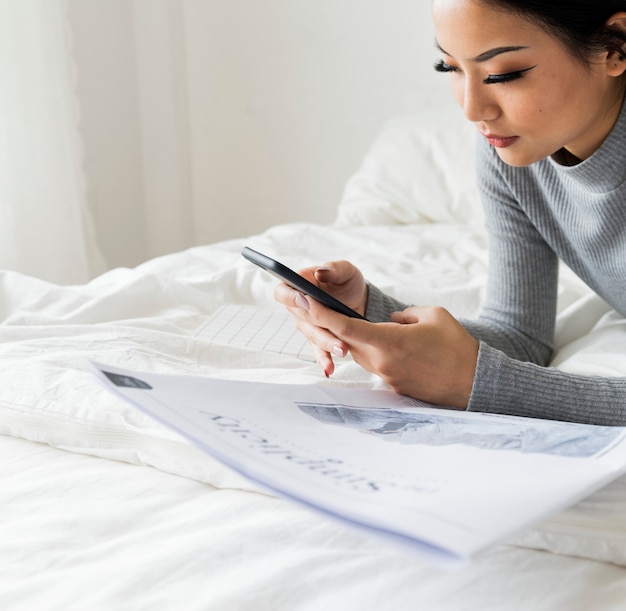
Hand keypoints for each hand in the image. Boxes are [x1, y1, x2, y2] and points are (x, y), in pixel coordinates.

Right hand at [274, 260, 366, 375]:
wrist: (359, 301)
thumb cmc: (347, 281)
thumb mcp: (345, 270)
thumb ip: (333, 269)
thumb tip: (320, 273)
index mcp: (298, 286)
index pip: (283, 292)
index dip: (289, 296)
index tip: (303, 298)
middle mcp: (299, 308)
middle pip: (300, 318)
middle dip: (316, 324)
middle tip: (331, 327)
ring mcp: (308, 326)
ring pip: (312, 336)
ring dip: (326, 344)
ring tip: (342, 349)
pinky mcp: (319, 340)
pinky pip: (319, 351)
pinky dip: (324, 360)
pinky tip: (329, 370)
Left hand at [284, 297, 478, 407]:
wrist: (476, 383)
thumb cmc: (456, 345)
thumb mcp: (431, 315)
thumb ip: (404, 315)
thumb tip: (391, 321)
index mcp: (388, 342)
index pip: (343, 327)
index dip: (321, 314)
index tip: (304, 301)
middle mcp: (381, 363)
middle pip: (348, 342)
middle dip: (335, 326)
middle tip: (323, 307)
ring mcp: (387, 377)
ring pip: (362, 353)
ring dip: (359, 340)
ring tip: (366, 325)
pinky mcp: (395, 386)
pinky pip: (378, 364)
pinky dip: (378, 352)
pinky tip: (397, 346)